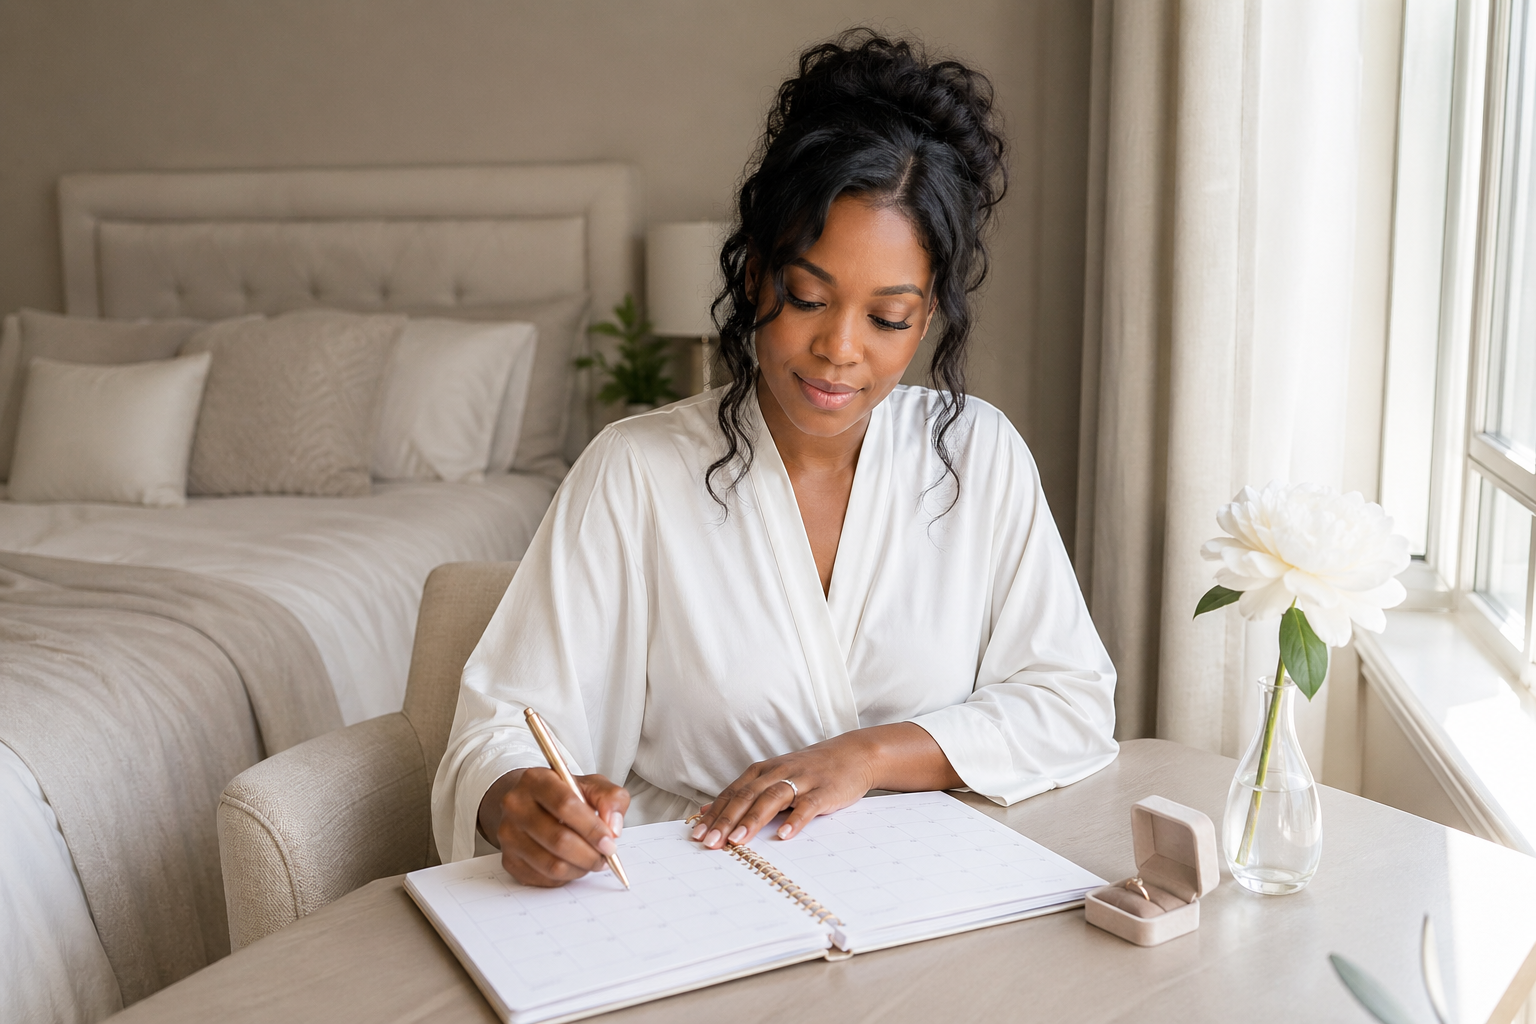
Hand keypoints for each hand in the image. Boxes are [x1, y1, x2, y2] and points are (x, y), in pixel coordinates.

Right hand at [478, 768, 629, 886]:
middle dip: (590, 854)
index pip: (565, 805)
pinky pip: (544, 878)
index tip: (610, 842)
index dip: (591, 828)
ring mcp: (508, 834)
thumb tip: (613, 827)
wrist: (529, 804)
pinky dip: (566, 877)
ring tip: (592, 861)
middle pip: (558, 839)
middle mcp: (515, 805)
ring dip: (580, 868)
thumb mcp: (592, 785)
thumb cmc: (564, 795)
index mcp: (536, 780)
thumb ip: (611, 798)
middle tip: (605, 857)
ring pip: (552, 864)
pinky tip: (573, 864)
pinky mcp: (509, 859)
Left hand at [689, 723, 961, 848]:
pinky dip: (795, 820)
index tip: (695, 835)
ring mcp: (801, 780)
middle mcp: (778, 772)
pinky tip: (784, 835)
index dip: (713, 814)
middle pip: (746, 797)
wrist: (853, 754)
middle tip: (709, 843)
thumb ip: (742, 794)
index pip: (732, 794)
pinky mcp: (824, 790)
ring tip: (737, 841)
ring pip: (772, 799)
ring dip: (753, 820)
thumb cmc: (808, 771)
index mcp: (762, 771)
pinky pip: (808, 806)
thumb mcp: (772, 777)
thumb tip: (706, 810)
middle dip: (725, 820)